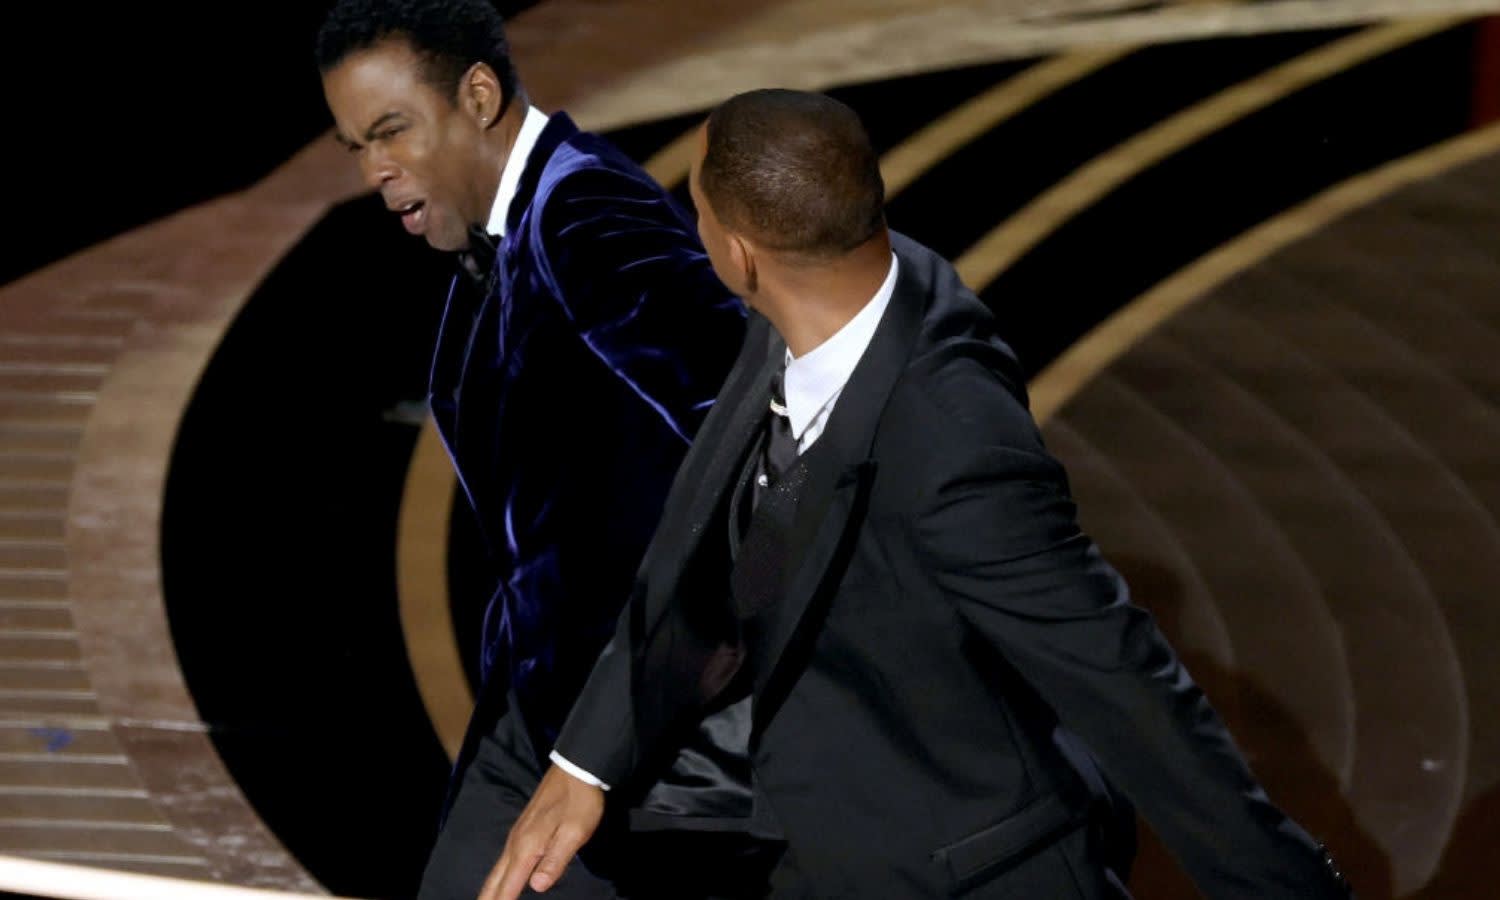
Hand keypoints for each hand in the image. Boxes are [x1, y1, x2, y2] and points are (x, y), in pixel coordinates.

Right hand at [478, 763, 605, 899]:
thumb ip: (555, 860)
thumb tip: (536, 886)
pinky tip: (499, 881)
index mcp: (527, 847)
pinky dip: (497, 876)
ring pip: (496, 870)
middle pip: (495, 879)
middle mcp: (516, 843)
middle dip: (486, 899)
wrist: (575, 769)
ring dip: (488, 890)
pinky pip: (503, 861)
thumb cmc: (579, 802)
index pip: (508, 885)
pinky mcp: (522, 830)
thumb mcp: (575, 832)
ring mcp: (517, 835)